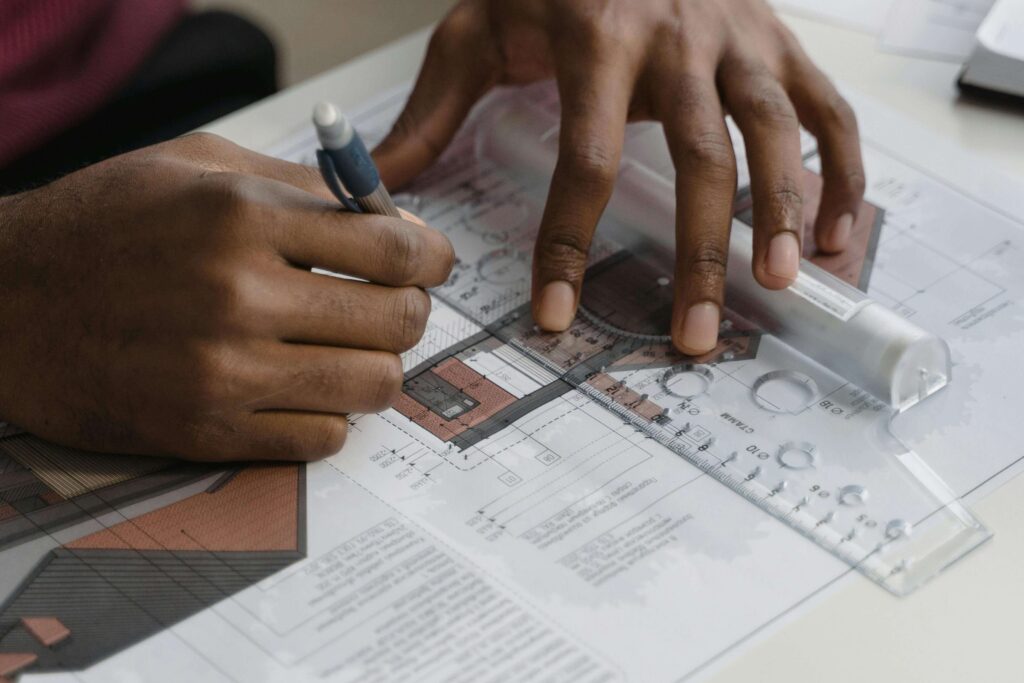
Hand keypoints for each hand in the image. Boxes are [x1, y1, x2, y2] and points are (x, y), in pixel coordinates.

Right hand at [0, 134, 453, 460]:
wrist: (0, 303)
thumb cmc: (102, 222)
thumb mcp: (196, 165)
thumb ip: (302, 186)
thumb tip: (395, 220)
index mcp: (243, 216)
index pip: (395, 249)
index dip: (432, 259)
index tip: (430, 264)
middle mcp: (240, 295)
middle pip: (399, 321)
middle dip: (411, 312)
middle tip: (391, 306)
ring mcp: (224, 372)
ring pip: (374, 386)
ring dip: (377, 367)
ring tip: (349, 349)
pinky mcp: (207, 431)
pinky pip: (324, 439)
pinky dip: (332, 415)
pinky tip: (305, 389)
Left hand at [374, 0, 864, 353]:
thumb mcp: (479, 27)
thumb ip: (434, 106)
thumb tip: (384, 183)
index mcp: (597, 39)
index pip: (586, 161)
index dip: (570, 245)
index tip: (557, 314)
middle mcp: (680, 38)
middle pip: (701, 160)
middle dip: (699, 255)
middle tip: (692, 335)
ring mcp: (739, 37)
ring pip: (775, 132)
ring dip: (786, 213)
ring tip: (780, 284)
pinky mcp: (778, 39)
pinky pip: (828, 108)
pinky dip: (843, 172)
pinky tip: (839, 236)